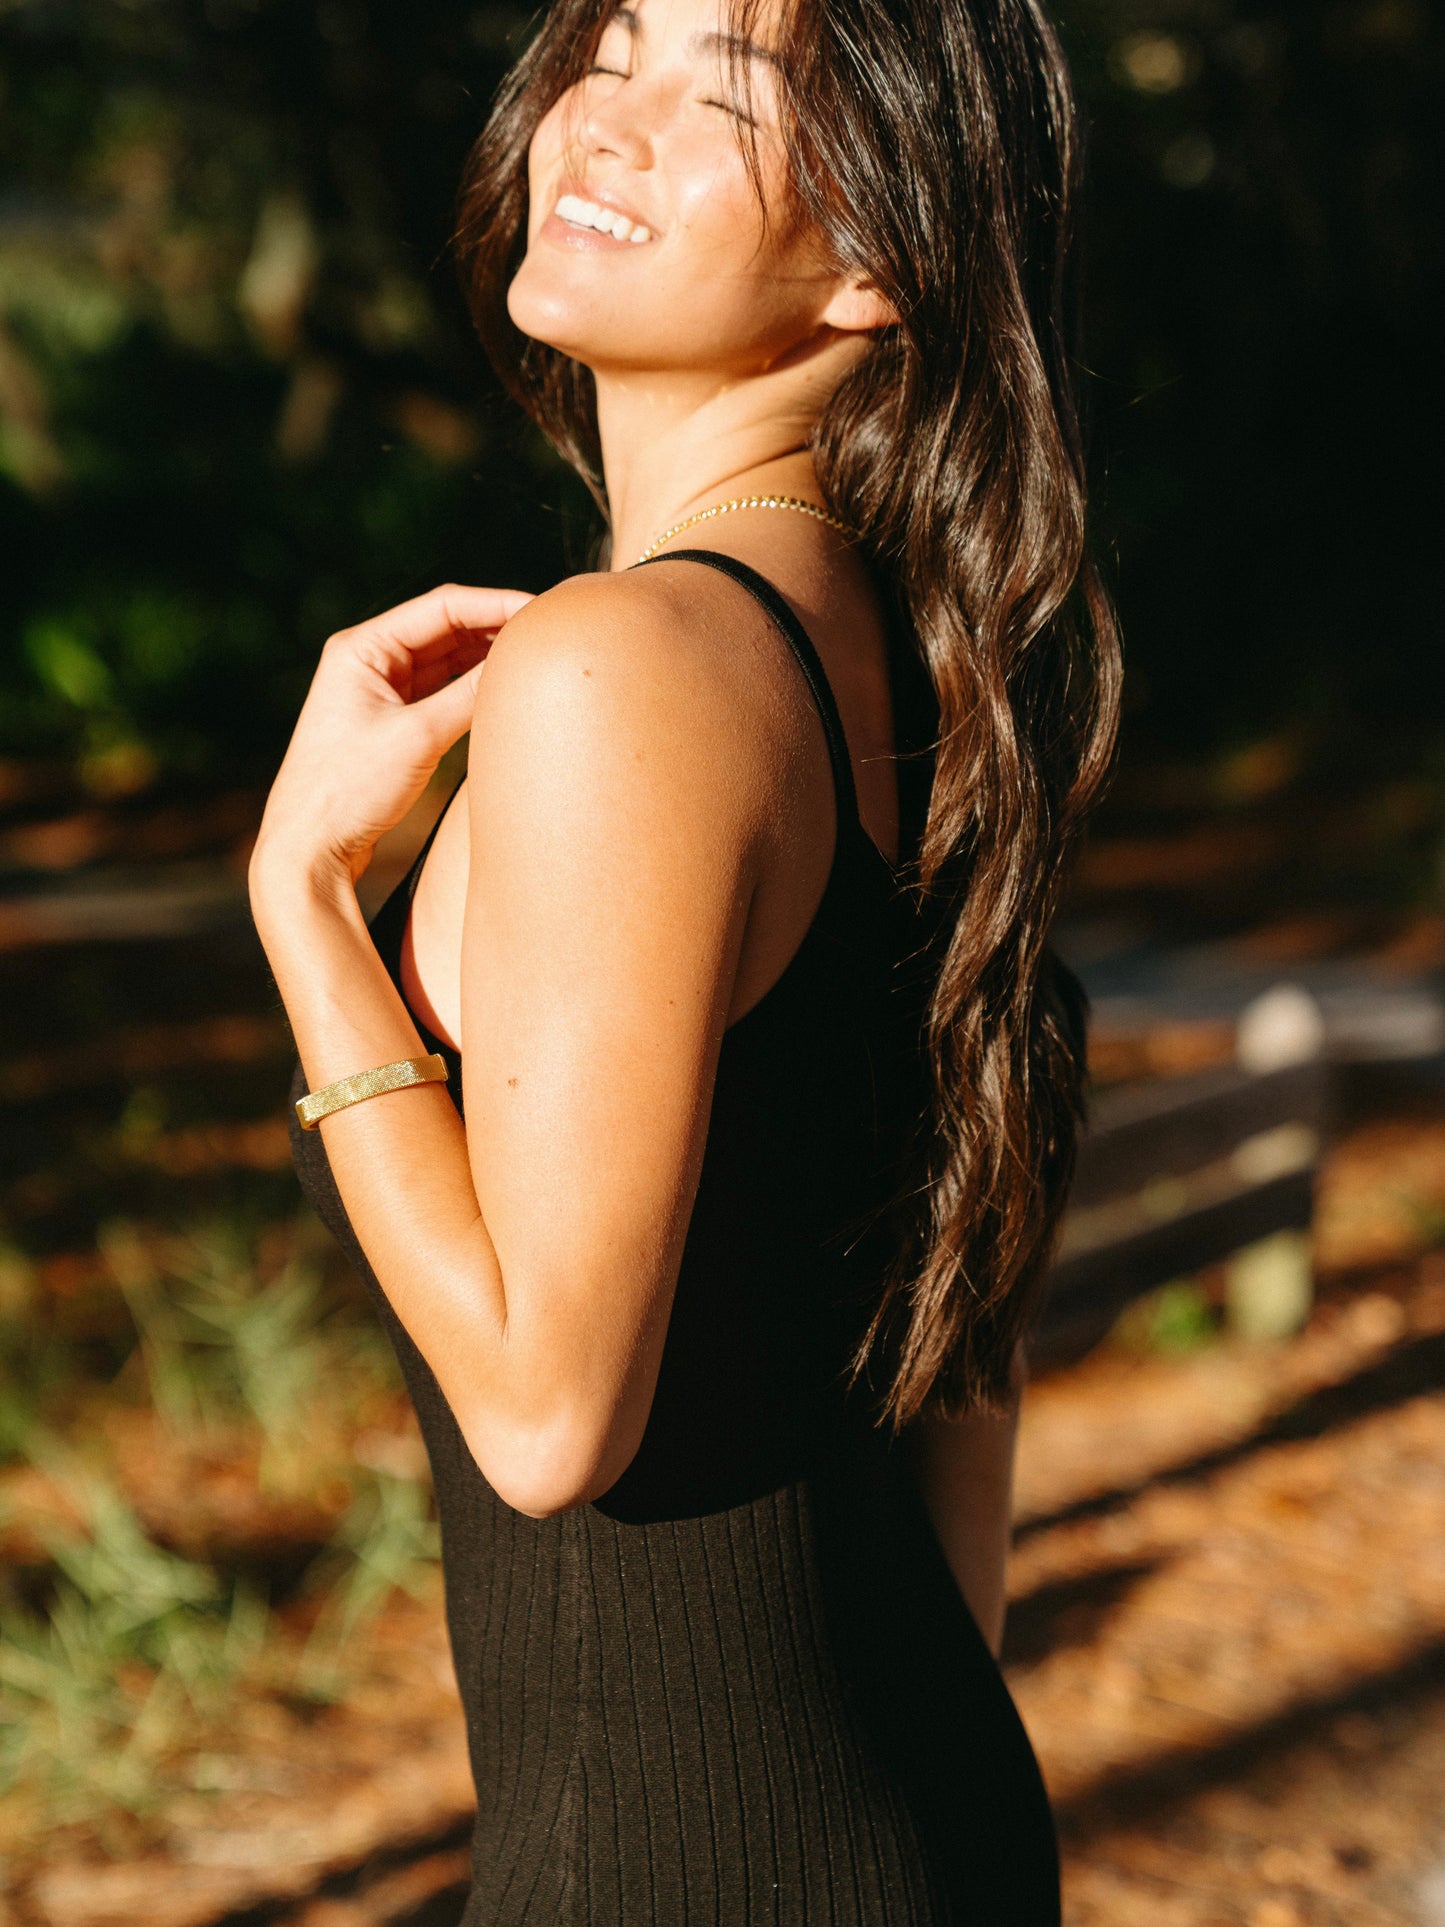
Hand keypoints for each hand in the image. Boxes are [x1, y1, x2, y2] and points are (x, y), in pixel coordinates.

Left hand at [250, 583, 532, 901]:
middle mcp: (370, 661)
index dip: (497, 603)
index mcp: (363, 647)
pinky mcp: (392, 722)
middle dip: (496, 628)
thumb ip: (470, 695)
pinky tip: (505, 690)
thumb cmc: (348, 790)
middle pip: (447, 628)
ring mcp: (381, 691)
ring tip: (535, 659)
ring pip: (448, 660)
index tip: (542, 610)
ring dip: (487, 658)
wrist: (310, 849)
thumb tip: (521, 661)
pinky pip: (443, 691)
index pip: (443, 607)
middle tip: (548, 634)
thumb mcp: (419, 738)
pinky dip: (473, 688)